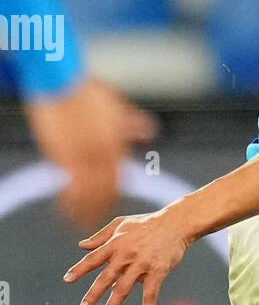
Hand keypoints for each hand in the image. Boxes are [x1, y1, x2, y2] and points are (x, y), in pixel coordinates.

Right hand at [24, 78, 156, 229]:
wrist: (62, 80)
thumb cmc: (87, 90)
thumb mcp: (116, 105)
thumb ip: (132, 122)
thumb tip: (150, 130)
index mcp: (117, 143)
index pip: (119, 176)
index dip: (113, 192)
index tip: (109, 203)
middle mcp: (104, 154)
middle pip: (107, 190)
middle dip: (102, 207)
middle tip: (98, 222)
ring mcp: (85, 157)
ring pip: (89, 194)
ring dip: (86, 211)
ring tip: (81, 224)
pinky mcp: (65, 158)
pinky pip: (70, 188)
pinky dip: (68, 202)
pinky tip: (65, 211)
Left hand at [63, 206, 191, 304]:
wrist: (176, 223)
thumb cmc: (147, 223)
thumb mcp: (121, 224)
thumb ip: (101, 236)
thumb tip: (82, 245)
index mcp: (116, 243)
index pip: (93, 258)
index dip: (80, 269)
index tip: (67, 279)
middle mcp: (126, 254)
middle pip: (105, 277)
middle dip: (93, 294)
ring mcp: (142, 264)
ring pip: (123, 288)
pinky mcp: (158, 271)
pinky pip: (151, 293)